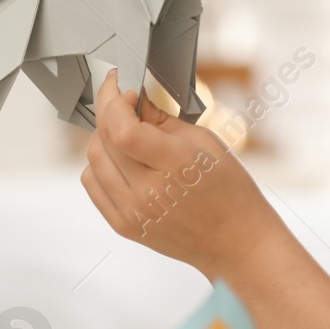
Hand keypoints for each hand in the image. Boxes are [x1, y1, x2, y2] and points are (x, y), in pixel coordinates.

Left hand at [79, 68, 278, 278]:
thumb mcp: (206, 143)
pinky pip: (93, 184)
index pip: (122, 128)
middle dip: (109, 112)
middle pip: (104, 140)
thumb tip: (135, 101)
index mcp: (175, 166)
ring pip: (93, 160)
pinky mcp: (124, 225)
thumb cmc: (230, 192)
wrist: (236, 242)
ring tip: (125, 132)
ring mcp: (132, 212)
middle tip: (125, 103)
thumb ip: (164, 121)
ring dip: (103, 137)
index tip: (120, 86)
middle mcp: (147, 193)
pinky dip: (100, 165)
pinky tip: (121, 159)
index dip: (114, 101)